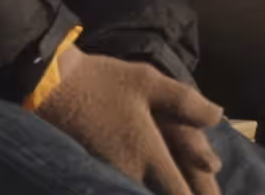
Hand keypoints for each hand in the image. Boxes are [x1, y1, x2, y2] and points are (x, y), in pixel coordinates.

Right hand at [34, 47, 223, 194]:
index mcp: (147, 153)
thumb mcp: (149, 81)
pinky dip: (133, 190)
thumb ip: (186, 102)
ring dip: (157, 192)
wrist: (46, 85)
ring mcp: (106, 175)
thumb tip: (218, 117)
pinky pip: (118, 188)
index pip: (177, 192)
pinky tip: (141, 186)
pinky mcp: (91, 171)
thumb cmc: (101, 81)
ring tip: (175, 190)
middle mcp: (128, 172)